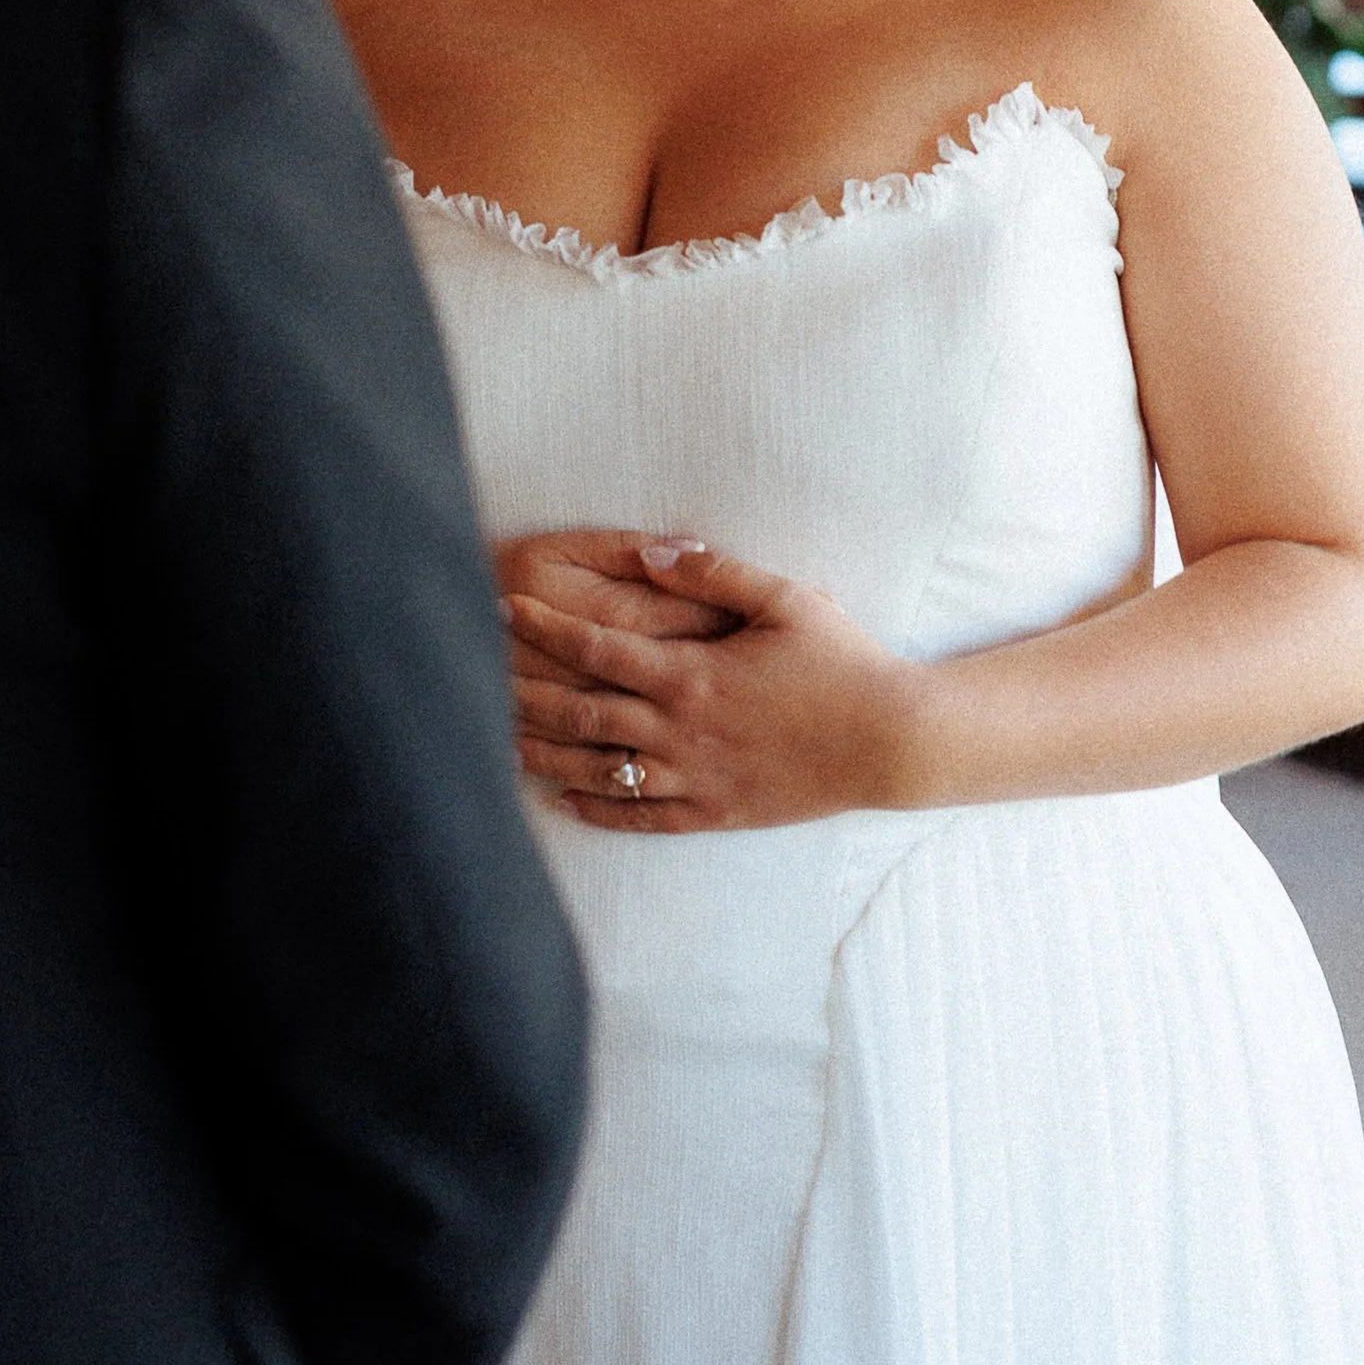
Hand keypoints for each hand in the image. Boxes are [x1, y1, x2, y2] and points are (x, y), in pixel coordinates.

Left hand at [503, 540, 924, 831]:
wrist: (889, 741)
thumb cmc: (842, 662)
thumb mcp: (785, 598)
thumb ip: (714, 572)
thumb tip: (653, 548)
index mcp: (691, 675)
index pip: (596, 649)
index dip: (544, 628)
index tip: (502, 609)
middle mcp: (680, 731)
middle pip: (581, 713)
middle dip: (523, 693)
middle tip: (474, 678)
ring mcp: (695, 777)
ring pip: (599, 769)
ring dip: (545, 754)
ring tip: (497, 742)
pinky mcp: (715, 812)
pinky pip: (642, 816)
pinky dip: (598, 808)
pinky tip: (565, 800)